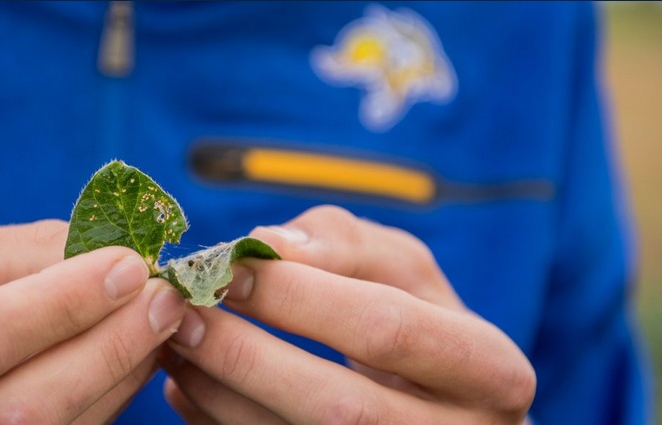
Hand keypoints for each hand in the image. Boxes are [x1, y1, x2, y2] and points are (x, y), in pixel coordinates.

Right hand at [0, 220, 185, 423]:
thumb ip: (12, 260)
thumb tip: (111, 249)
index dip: (59, 307)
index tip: (131, 266)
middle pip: (20, 409)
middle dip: (109, 348)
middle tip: (167, 297)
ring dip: (119, 376)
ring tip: (157, 320)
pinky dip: (104, 401)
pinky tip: (128, 358)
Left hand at [160, 205, 534, 423]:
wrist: (442, 407)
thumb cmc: (417, 322)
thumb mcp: (404, 271)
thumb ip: (344, 244)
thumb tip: (268, 244)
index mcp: (489, 368)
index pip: (386, 327)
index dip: (299, 296)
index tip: (228, 267)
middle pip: (342, 407)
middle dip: (250, 356)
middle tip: (186, 314)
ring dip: (222, 395)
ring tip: (173, 344)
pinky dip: (220, 424)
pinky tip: (186, 386)